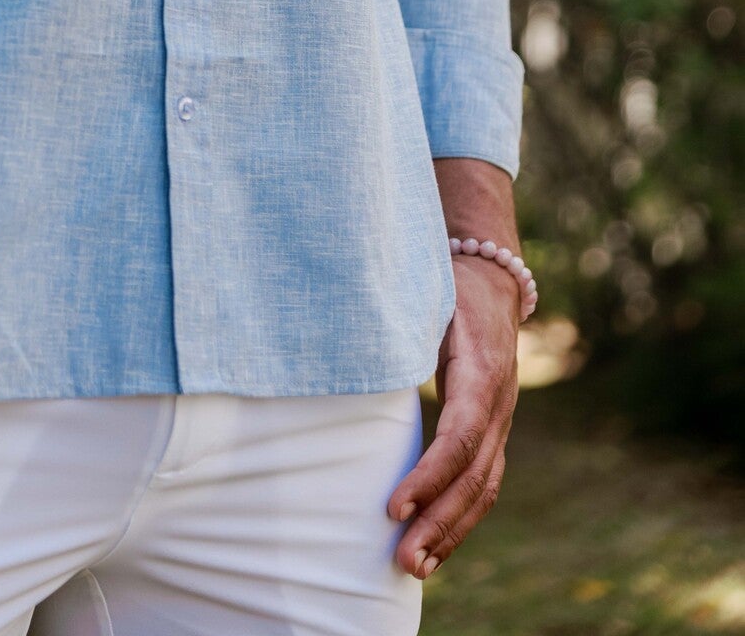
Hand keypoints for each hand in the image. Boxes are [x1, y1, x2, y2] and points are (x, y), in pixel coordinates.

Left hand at [386, 254, 519, 578]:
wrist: (492, 279)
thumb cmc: (445, 285)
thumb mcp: (424, 297)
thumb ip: (396, 325)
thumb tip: (343, 345)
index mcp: (480, 369)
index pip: (460, 435)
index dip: (429, 475)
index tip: (392, 506)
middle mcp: (499, 402)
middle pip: (475, 475)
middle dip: (439, 521)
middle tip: (402, 557)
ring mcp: (502, 420)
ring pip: (484, 487)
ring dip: (451, 531)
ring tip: (415, 567)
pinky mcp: (495, 431)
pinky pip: (482, 482)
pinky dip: (459, 517)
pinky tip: (433, 545)